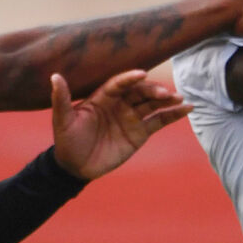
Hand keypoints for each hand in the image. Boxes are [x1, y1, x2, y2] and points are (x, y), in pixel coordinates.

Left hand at [50, 70, 192, 180]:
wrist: (75, 167)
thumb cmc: (66, 141)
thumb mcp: (62, 120)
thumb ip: (61, 98)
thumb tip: (54, 76)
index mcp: (102, 97)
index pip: (119, 84)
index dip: (129, 79)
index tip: (141, 75)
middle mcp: (119, 104)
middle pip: (139, 92)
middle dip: (152, 90)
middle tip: (164, 92)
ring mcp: (131, 117)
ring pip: (152, 104)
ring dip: (166, 100)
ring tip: (178, 97)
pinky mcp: (140, 132)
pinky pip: (159, 121)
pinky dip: (174, 115)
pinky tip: (187, 108)